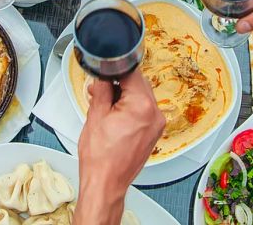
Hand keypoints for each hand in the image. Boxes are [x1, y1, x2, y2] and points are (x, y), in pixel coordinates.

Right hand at [74, 71, 164, 224]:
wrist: (106, 182)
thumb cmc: (101, 157)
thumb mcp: (96, 114)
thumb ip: (101, 90)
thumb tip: (102, 77)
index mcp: (141, 106)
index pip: (131, 73)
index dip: (114, 70)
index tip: (104, 71)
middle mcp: (154, 114)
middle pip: (138, 84)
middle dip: (119, 83)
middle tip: (100, 91)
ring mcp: (156, 124)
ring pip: (141, 96)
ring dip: (125, 96)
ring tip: (105, 107)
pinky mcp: (154, 132)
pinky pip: (144, 110)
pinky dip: (131, 108)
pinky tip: (115, 116)